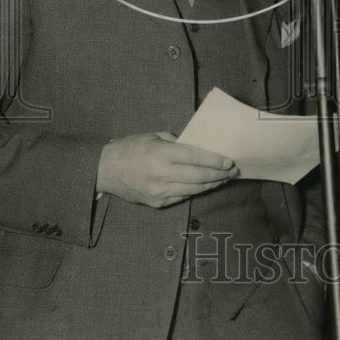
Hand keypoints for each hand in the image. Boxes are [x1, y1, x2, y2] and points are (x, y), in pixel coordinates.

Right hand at [96, 133, 238, 207]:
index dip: (214, 161)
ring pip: (194, 190)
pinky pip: (183, 197)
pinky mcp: (158, 203)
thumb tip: (196, 146)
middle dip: (219, 175)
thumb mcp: (153, 136)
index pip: (195, 158)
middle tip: (233, 172)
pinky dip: (196, 191)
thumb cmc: (130, 149)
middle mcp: (162, 175)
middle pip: (198, 177)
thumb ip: (175, 142)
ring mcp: (160, 192)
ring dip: (211, 185)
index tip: (229, 161)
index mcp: (161, 154)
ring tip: (224, 180)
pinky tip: (205, 186)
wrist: (106, 171)